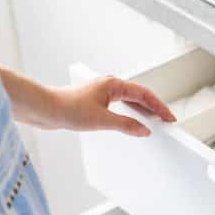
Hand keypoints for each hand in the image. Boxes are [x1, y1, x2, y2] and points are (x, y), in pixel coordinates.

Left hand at [50, 75, 175, 135]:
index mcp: (113, 84)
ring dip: (142, 111)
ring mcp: (102, 93)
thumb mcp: (102, 121)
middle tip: (165, 121)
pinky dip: (129, 114)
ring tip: (153, 122)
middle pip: (139, 95)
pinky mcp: (95, 101)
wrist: (45, 109)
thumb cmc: (67, 108)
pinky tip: (131, 123)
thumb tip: (143, 130)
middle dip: (153, 108)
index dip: (159, 107)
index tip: (169, 118)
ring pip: (129, 100)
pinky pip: (120, 106)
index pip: (144, 94)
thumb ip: (126, 126)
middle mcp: (109, 85)